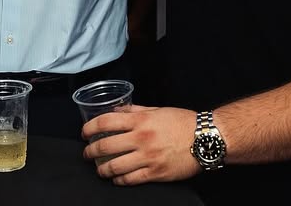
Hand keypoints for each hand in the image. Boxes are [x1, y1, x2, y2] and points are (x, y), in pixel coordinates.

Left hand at [80, 105, 199, 184]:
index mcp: (140, 120)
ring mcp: (147, 157)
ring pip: (115, 166)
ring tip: (99, 169)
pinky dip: (119, 180)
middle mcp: (141, 138)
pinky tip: (116, 179)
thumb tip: (117, 110)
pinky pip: (130, 179)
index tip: (84, 133)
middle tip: (87, 154)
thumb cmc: (183, 122)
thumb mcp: (157, 110)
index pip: (105, 122)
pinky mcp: (155, 173)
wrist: (205, 138)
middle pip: (105, 146)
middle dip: (90, 152)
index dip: (89, 128)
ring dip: (102, 169)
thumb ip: (135, 110)